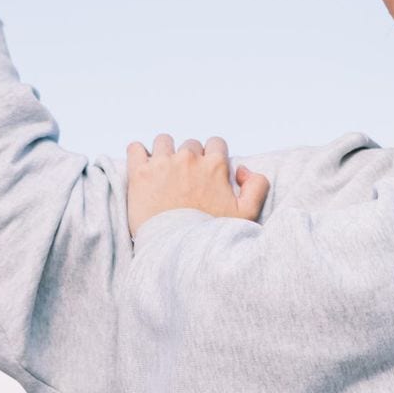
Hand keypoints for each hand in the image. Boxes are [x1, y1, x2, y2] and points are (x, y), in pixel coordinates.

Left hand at [126, 134, 270, 240]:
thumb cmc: (209, 235)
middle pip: (190, 145)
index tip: (206, 172)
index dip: (212, 157)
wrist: (176, 250)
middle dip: (188, 159)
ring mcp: (163, 163)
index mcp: (214, 165)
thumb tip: (243, 170)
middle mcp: (189, 158)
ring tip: (163, 174)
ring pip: (163, 142)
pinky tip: (143, 170)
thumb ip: (258, 186)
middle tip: (185, 180)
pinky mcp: (140, 173)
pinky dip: (138, 155)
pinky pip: (135, 148)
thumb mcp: (247, 214)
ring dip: (164, 154)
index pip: (216, 143)